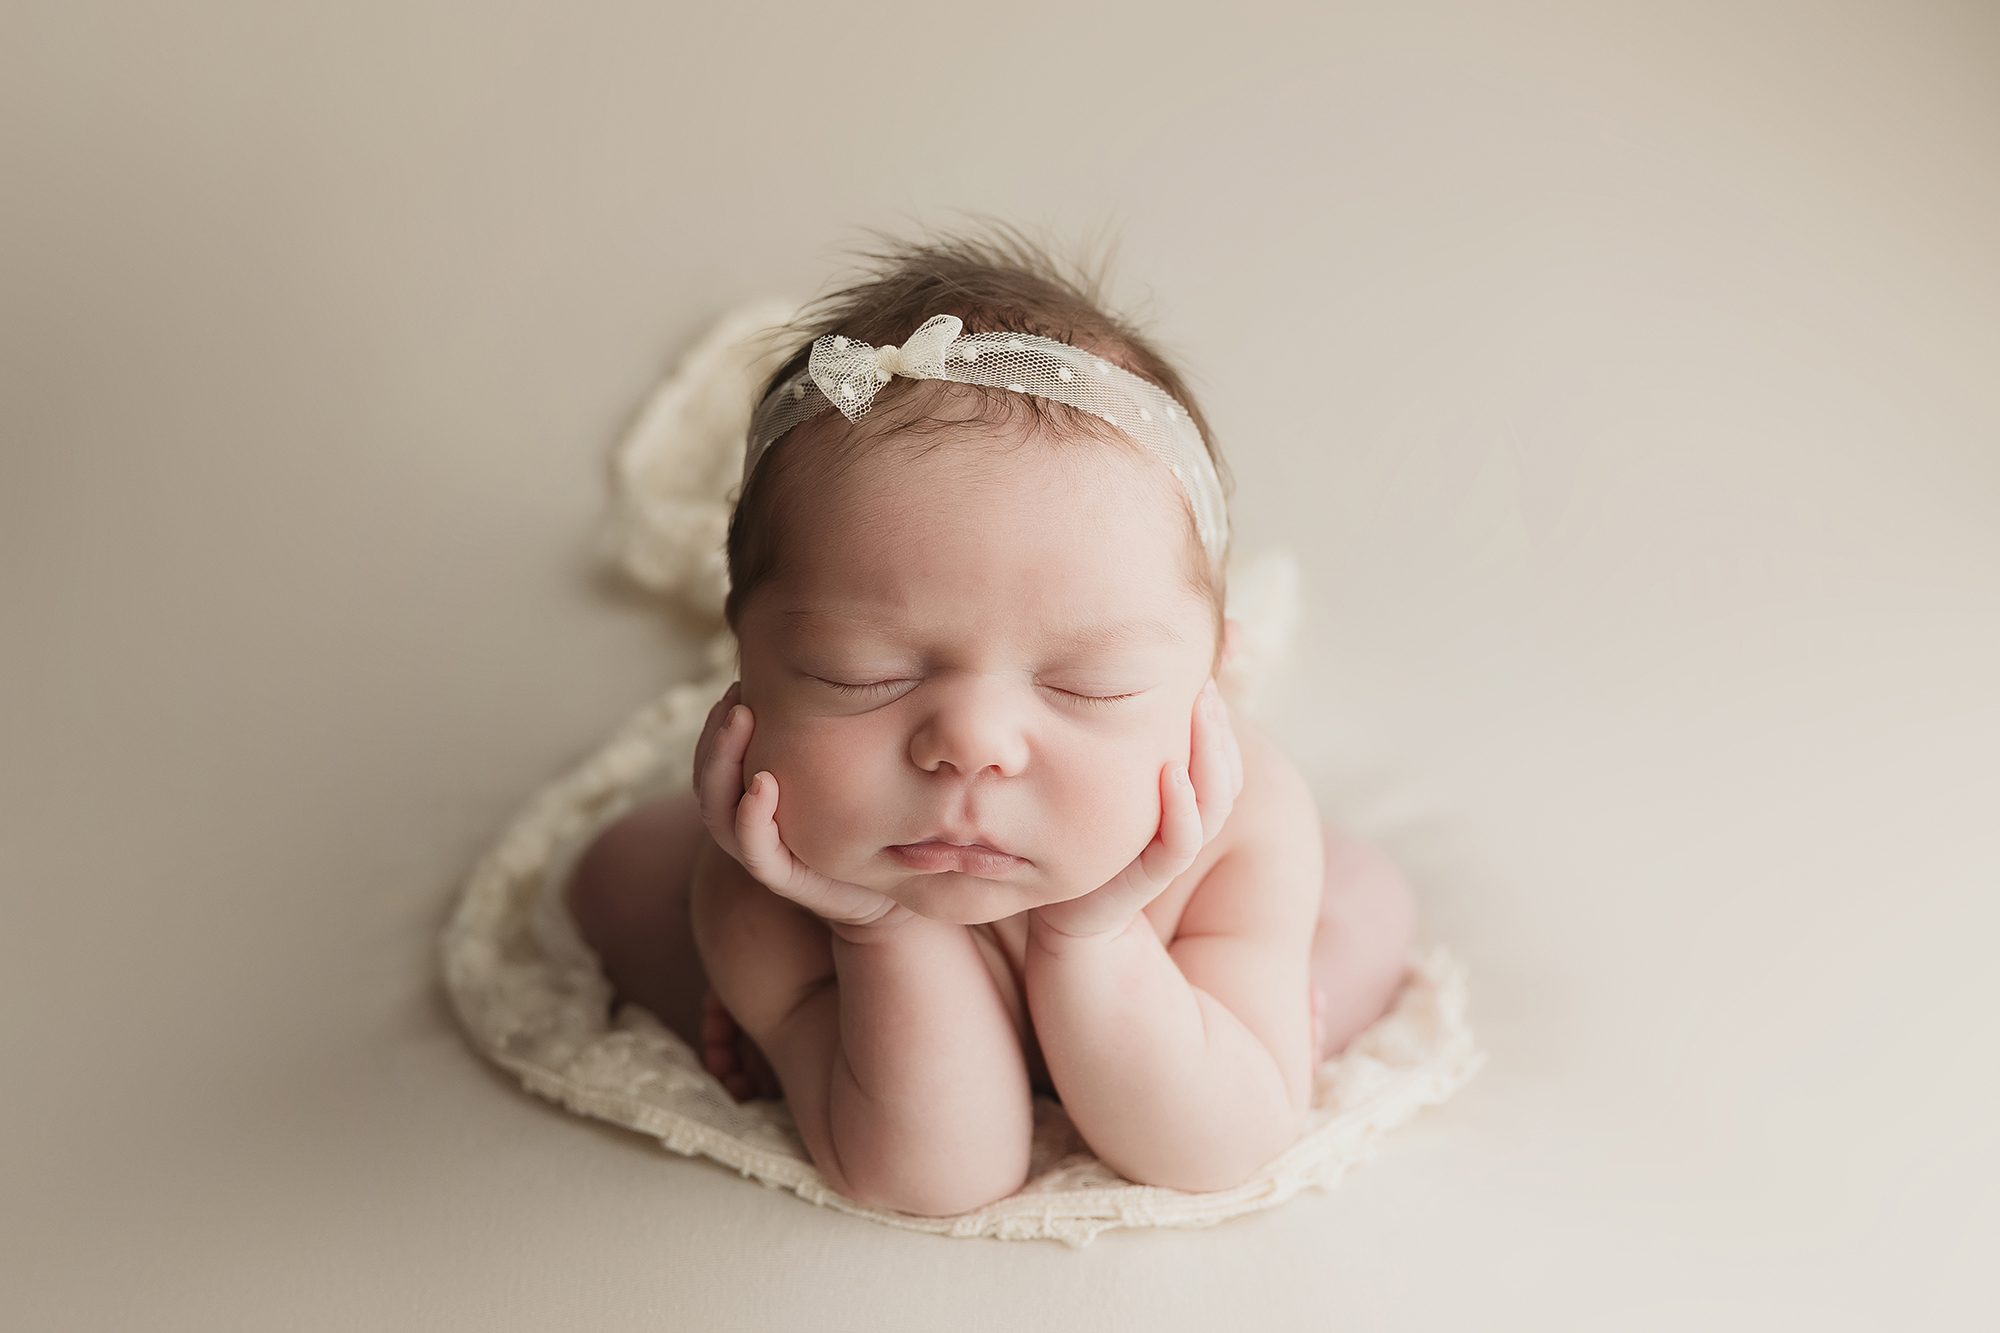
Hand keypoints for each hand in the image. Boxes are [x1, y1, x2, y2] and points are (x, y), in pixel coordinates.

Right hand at [692, 681, 915, 934]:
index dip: (716, 724)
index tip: (738, 684)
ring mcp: (765, 853)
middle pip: (707, 779)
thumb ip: (834, 733)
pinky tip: (763, 784)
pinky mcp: (787, 879)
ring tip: (740, 719)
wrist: (897, 887)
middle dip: (714, 734)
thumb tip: (848, 667)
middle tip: (736, 694)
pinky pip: (755, 850)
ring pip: (718, 811)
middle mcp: (750, 826)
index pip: (713, 760)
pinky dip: (751, 817)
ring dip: (723, 762)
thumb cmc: (873, 823)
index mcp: (754, 800)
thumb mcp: (850, 770)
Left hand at [1029, 678, 1244, 944]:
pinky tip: (1173, 773)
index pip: (1222, 755)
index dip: (1220, 719)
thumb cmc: (1077, 830)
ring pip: (1213, 804)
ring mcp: (1172, 848)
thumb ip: (1127, 733)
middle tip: (1204, 684)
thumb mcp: (1104, 772)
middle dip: (1218, 728)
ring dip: (1210, 756)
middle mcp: (1187, 822)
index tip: (1203, 673)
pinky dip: (1183, 808)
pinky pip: (1180, 844)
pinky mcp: (1149, 876)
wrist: (1057, 905)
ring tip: (1201, 711)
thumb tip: (1147, 687)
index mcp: (1183, 798)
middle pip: (1226, 774)